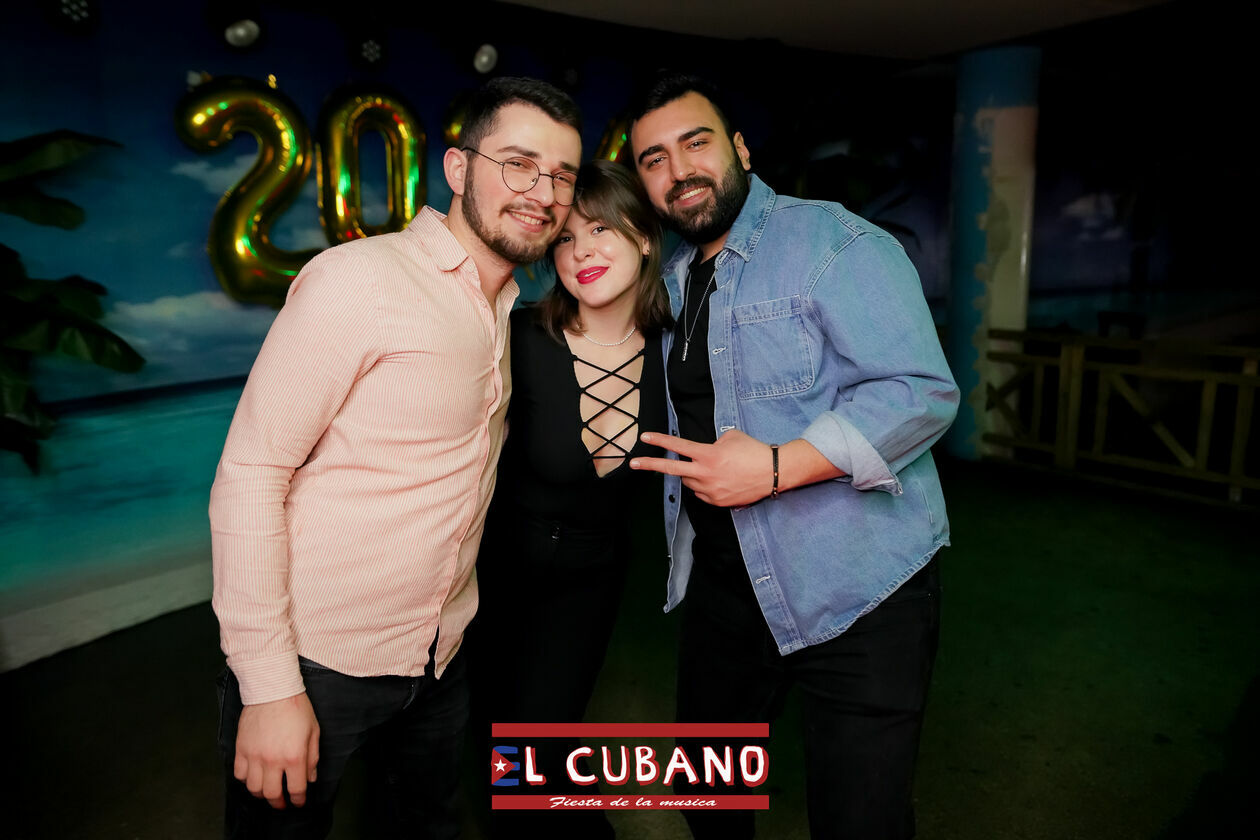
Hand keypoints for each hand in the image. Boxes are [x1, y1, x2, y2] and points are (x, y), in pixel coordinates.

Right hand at [234, 693, 319, 808]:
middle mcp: (272, 760)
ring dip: (261, 793)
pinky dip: (245, 779)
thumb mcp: (313, 731)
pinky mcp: (241, 749)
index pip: (295, 789)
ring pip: (253, 788)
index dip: (298, 799)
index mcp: (294, 756)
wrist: (273, 689)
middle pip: (271, 794)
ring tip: (267, 790)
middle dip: (278, 802)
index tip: (299, 802)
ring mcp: (254, 755)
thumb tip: (310, 778)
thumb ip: (312, 757)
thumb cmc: (296, 708)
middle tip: (281, 803)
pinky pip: (239, 774)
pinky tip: (253, 776)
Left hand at [630, 429, 772, 506]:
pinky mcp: (717, 502)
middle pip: (672, 470)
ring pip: (689, 482)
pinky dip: (705, 487)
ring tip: (712, 470)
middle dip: (651, 465)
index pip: (677, 446)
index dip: (659, 441)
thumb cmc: (753, 451)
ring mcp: (710, 490)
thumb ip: (713, 442)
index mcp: (707, 455)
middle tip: (633, 465)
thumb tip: (706, 450)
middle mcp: (705, 473)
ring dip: (692, 475)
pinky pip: (702, 494)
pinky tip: (720, 481)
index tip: (644, 438)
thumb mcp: (731, 437)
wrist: (774, 473)